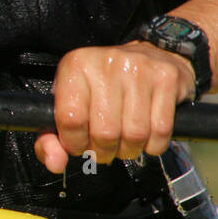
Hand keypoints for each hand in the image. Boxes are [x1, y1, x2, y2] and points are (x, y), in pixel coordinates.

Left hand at [34, 41, 195, 173]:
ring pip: (135, 134)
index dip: (75, 143)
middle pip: (105, 132)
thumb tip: (55, 163)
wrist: (149, 55)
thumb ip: (51, 137)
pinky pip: (161, 130)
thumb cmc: (103, 86)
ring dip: (129, 150)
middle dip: (104, 152)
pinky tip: (146, 138)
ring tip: (124, 144)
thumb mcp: (69, 103)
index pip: (71, 119)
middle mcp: (106, 63)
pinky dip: (153, 145)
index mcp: (76, 66)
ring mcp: (139, 69)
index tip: (79, 145)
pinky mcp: (166, 78)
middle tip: (104, 149)